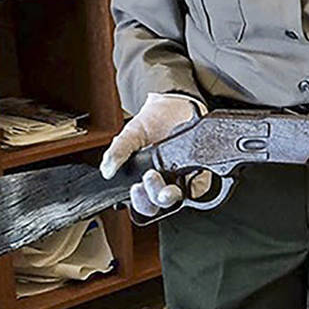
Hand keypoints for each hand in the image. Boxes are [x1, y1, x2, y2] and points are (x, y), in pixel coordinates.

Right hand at [100, 92, 206, 216]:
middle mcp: (163, 182)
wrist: (175, 104)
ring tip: (167, 184)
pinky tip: (189, 175)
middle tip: (150, 178)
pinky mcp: (201, 171)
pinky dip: (196, 184)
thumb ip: (118, 151)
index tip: (136, 188)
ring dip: (171, 195)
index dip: (139, 202)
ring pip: (178, 199)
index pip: (141, 203)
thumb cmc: (152, 122)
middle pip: (159, 204)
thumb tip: (107, 170)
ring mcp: (182, 178)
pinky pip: (201, 186)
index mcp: (144, 180)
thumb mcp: (131, 134)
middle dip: (154, 198)